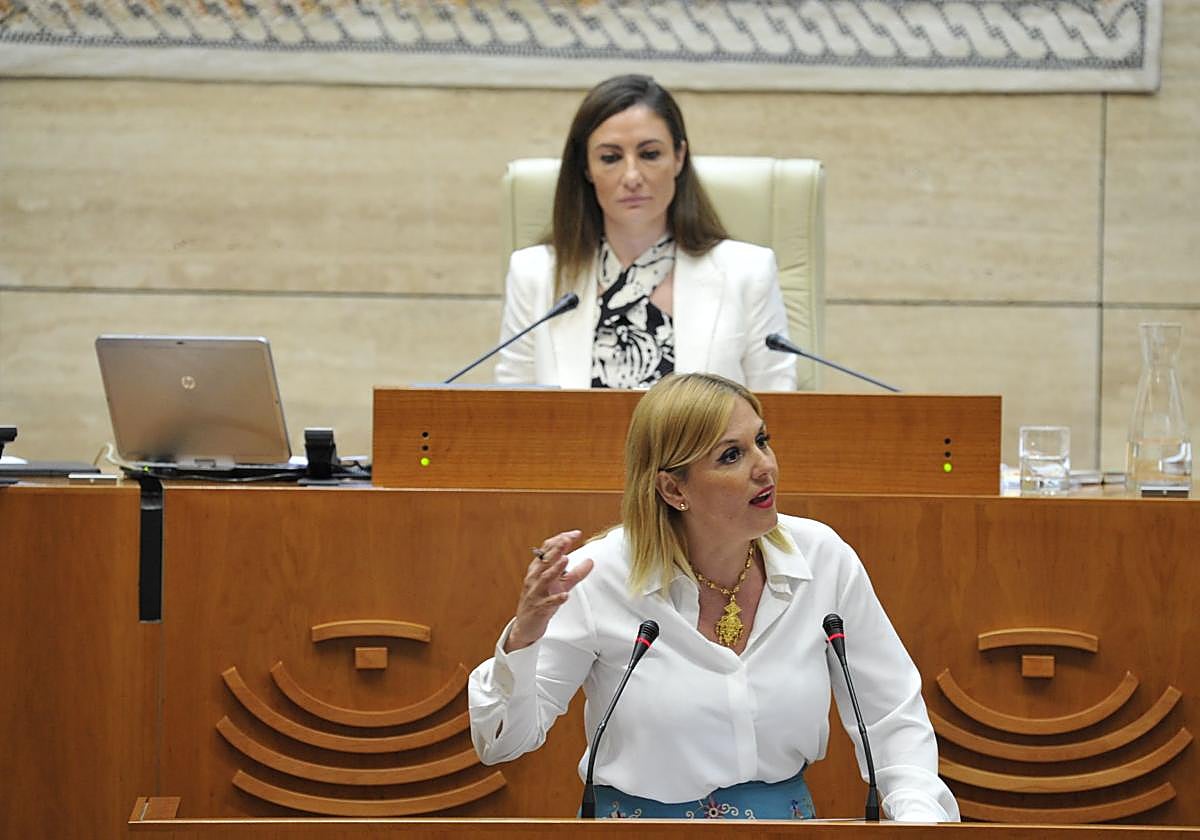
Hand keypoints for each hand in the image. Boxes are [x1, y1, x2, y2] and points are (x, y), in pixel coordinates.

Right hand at [504, 529, 593, 651]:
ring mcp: (536, 593)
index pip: (547, 550)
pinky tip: (565, 596)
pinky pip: (547, 603)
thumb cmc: (542, 600)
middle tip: (566, 540)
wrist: (526, 625)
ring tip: (565, 560)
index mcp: (538, 569)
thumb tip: (591, 561)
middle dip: (555, 549)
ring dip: (554, 569)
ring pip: (544, 579)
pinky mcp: (538, 609)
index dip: (560, 540)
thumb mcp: (561, 585)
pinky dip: (556, 599)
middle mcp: (534, 579)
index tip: (575, 534)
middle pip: (544, 561)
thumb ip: (576, 573)